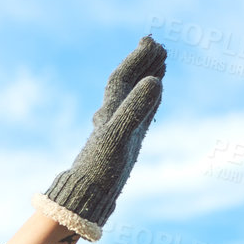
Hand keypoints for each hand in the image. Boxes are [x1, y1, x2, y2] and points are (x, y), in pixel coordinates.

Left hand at [34, 35, 165, 240]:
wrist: (84, 201)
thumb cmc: (99, 172)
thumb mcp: (119, 137)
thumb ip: (136, 109)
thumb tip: (154, 81)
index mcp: (110, 112)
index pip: (123, 78)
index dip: (137, 59)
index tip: (150, 42)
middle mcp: (112, 119)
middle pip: (126, 85)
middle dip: (142, 65)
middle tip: (158, 46)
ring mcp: (117, 132)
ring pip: (131, 99)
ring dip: (143, 81)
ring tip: (158, 67)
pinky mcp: (121, 146)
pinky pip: (136, 117)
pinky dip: (145, 103)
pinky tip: (149, 102)